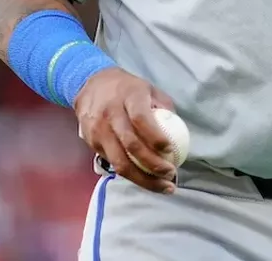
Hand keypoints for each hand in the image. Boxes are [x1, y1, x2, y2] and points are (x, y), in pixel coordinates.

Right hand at [73, 67, 178, 193]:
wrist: (91, 85)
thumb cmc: (128, 89)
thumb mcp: (149, 89)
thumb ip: (165, 108)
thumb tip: (181, 133)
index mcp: (128, 96)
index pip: (140, 119)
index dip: (156, 137)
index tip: (170, 150)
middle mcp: (110, 113)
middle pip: (131, 145)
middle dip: (153, 165)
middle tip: (170, 174)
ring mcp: (98, 130)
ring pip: (119, 162)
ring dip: (143, 179)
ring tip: (162, 186)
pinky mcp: (91, 143)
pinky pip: (112, 163)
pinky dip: (130, 175)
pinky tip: (145, 179)